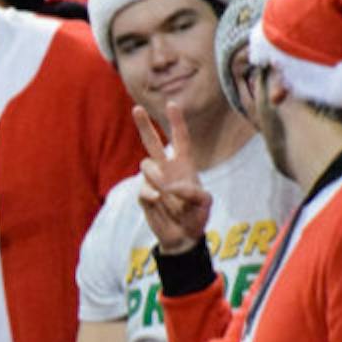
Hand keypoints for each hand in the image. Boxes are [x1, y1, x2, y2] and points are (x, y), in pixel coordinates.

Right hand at [134, 103, 212, 253]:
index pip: (180, 139)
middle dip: (144, 124)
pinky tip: (158, 201)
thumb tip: (169, 187)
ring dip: (155, 175)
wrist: (183, 238)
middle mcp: (167, 170)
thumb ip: (193, 192)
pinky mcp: (145, 196)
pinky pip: (143, 188)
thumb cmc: (196, 217)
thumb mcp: (205, 203)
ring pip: (145, 164)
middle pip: (152, 142)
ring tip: (165, 192)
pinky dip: (151, 194)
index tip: (172, 104)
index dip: (176, 122)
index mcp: (184, 166)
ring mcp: (154, 182)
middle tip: (136, 107)